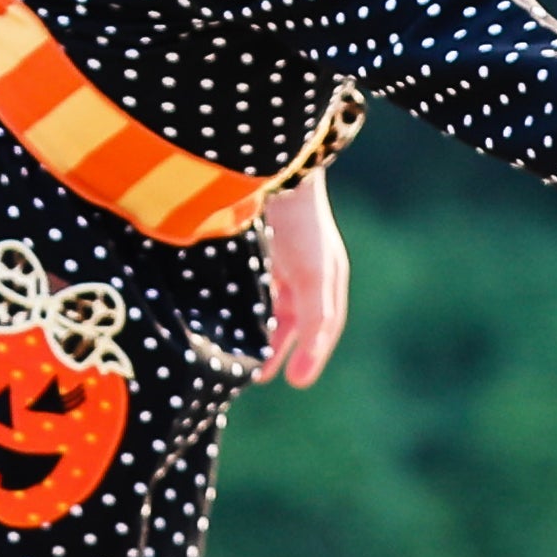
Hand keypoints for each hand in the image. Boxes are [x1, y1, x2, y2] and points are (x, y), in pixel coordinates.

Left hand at [261, 171, 347, 385]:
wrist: (270, 174)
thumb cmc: (300, 227)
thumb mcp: (313, 278)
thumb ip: (315, 322)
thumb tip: (307, 370)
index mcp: (327, 276)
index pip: (324, 325)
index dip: (312, 354)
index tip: (295, 381)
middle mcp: (305, 270)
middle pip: (295, 319)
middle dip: (280, 347)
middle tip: (261, 377)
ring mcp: (277, 259)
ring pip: (270, 305)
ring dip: (260, 331)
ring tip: (242, 356)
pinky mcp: (251, 250)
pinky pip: (250, 289)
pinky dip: (244, 309)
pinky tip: (230, 321)